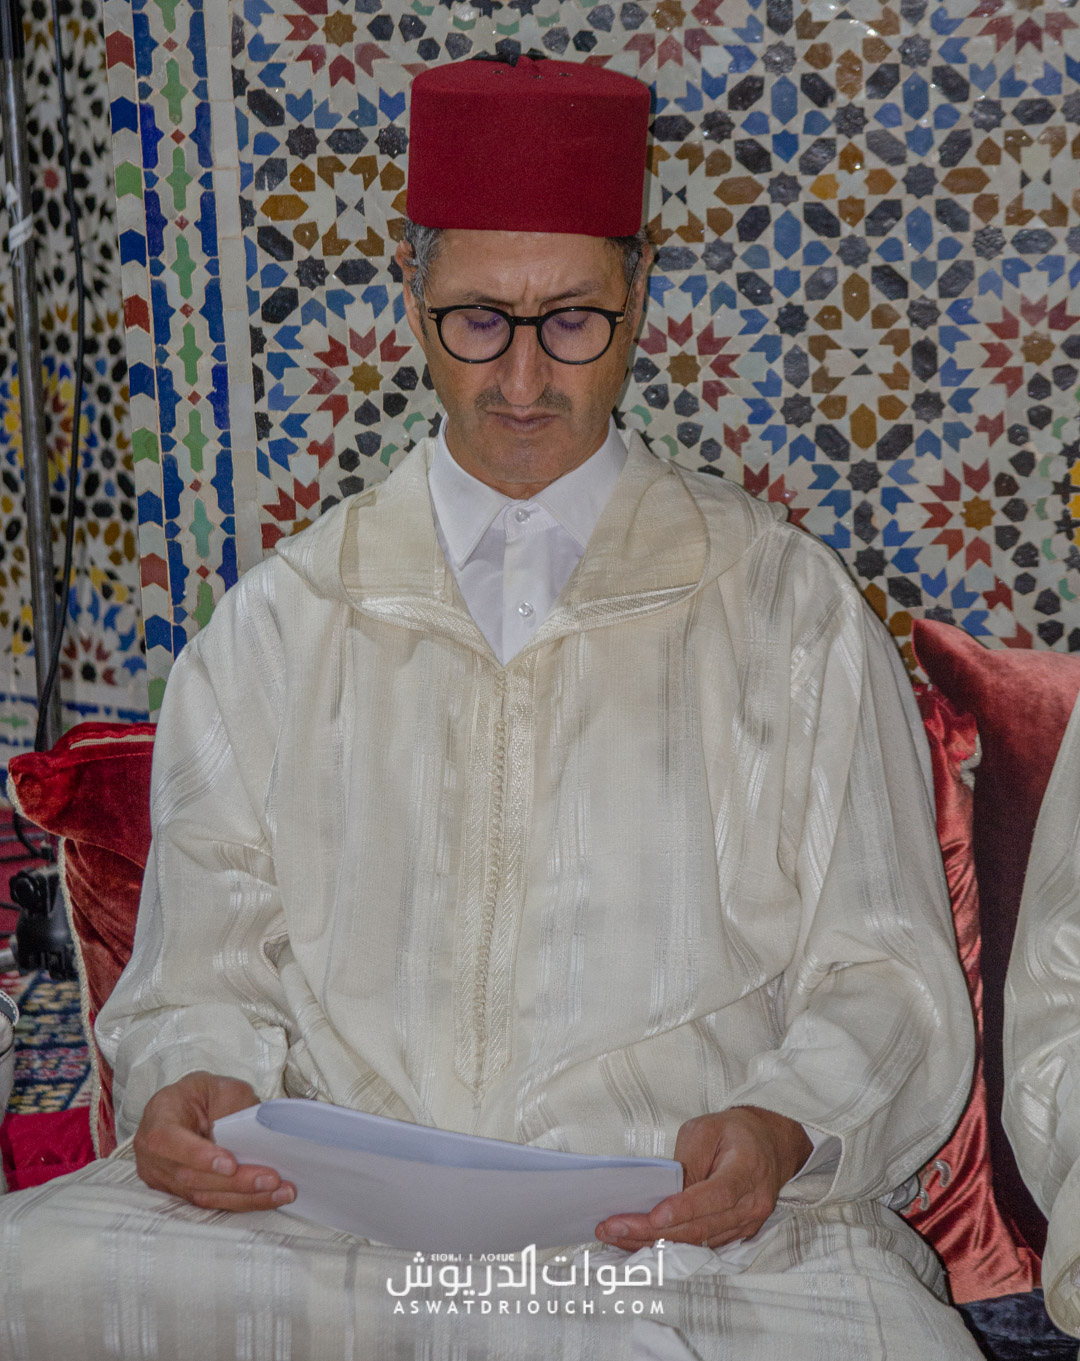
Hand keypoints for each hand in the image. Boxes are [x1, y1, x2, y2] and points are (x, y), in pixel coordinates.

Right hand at [133, 1070, 295, 1211]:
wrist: (188, 1107)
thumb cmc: (202, 1094)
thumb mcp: (219, 1086)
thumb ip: (232, 1107)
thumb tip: (252, 1138)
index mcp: (158, 1117)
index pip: (169, 1141)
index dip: (199, 1155)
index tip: (230, 1164)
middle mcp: (154, 1154)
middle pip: (191, 1176)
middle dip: (235, 1182)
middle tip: (270, 1180)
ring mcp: (163, 1177)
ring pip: (202, 1195)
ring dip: (244, 1197)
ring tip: (279, 1192)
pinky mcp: (180, 1193)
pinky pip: (210, 1202)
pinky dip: (240, 1201)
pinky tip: (266, 1198)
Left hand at [595, 1106, 810, 1251]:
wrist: (768, 1146)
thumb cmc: (733, 1133)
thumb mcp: (706, 1130)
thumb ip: (687, 1161)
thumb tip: (662, 1194)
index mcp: (747, 1171)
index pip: (716, 1196)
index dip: (685, 1209)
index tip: (653, 1216)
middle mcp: (751, 1205)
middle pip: (700, 1227)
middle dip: (652, 1231)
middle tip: (612, 1227)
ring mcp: (745, 1225)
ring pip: (695, 1242)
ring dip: (652, 1242)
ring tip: (614, 1235)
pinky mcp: (734, 1236)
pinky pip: (698, 1245)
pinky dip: (667, 1245)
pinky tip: (637, 1241)